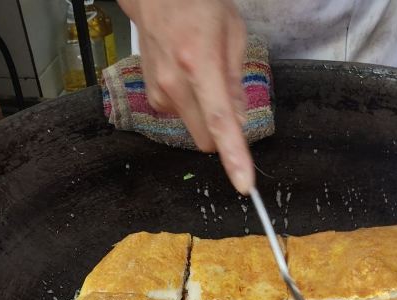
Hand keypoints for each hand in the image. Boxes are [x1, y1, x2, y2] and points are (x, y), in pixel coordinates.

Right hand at [118, 0, 254, 193]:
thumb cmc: (198, 4)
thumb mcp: (233, 34)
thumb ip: (236, 83)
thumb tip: (239, 122)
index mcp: (200, 64)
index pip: (220, 123)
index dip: (234, 157)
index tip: (244, 184)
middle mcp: (175, 83)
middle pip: (206, 139)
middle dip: (221, 133)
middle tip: (227, 100)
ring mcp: (159, 92)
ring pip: (194, 129)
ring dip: (204, 115)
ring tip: (202, 74)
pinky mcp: (152, 98)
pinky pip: (180, 116)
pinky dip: (189, 105)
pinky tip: (186, 76)